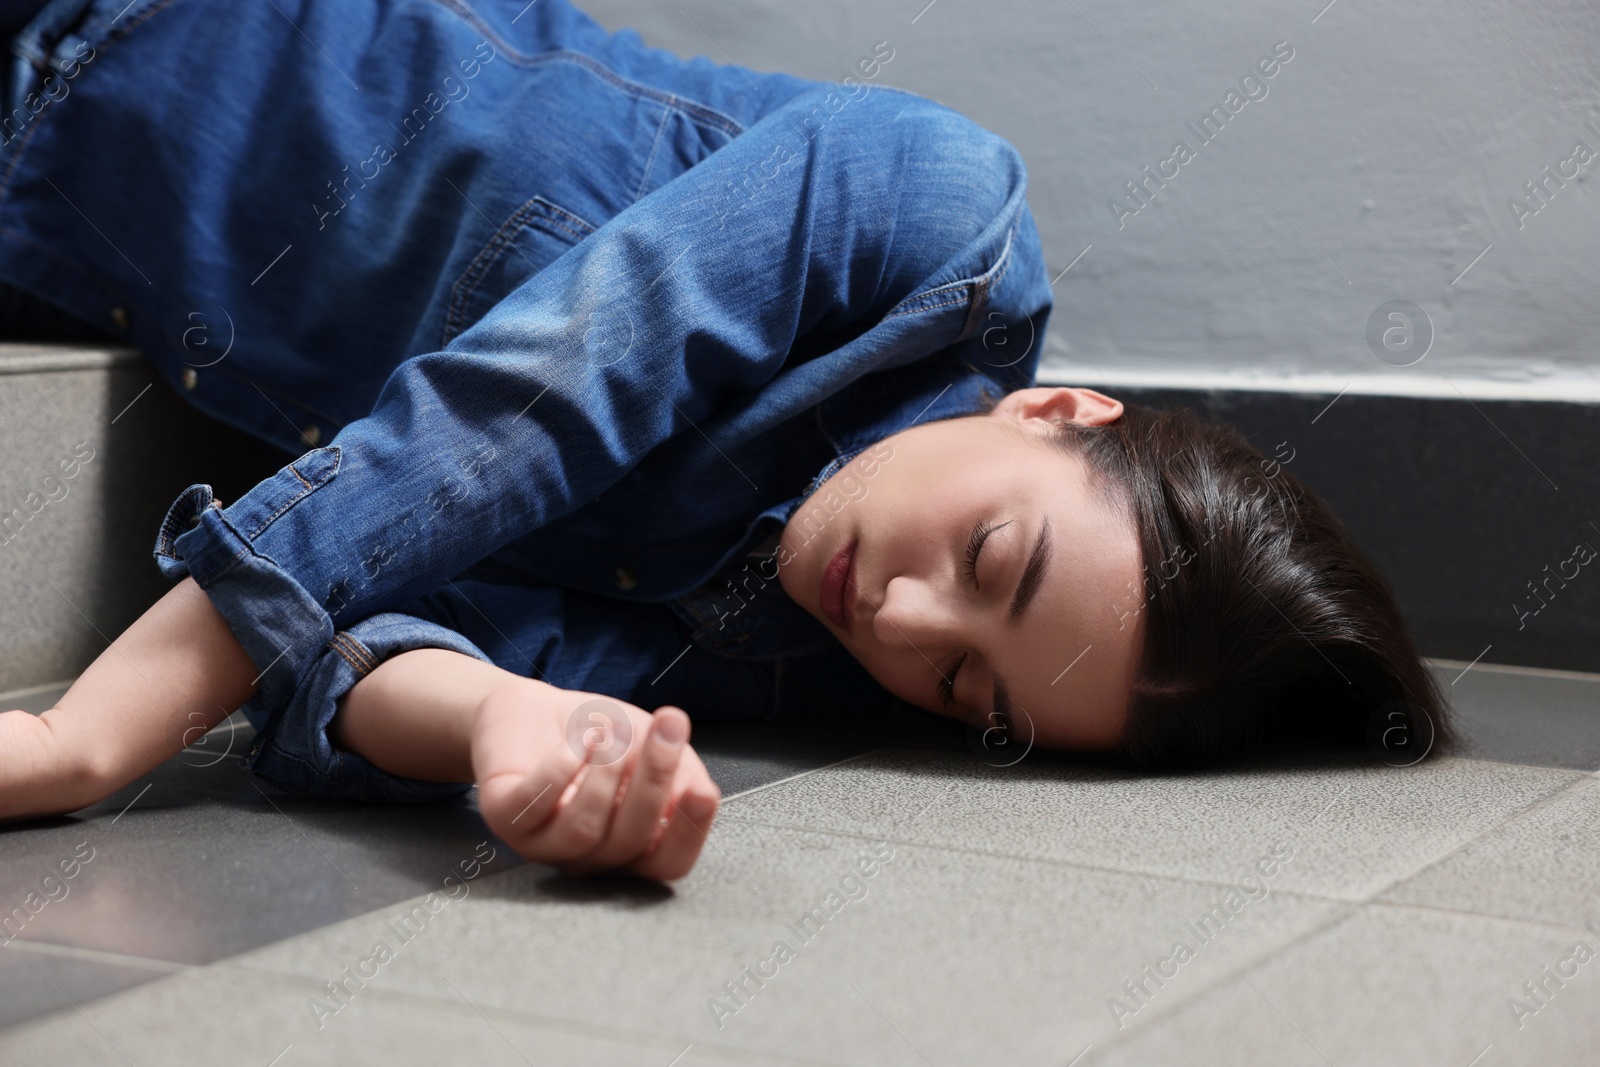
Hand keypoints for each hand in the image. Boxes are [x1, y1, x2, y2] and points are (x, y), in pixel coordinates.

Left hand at [471, 680, 720, 880]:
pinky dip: (562, 767)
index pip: (668, 862)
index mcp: (631, 847)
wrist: (536, 711)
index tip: (702, 790)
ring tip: (611, 733)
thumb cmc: (601, 737)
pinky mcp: (504, 819)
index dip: (689, 834)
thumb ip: (681, 775)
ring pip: (583, 830)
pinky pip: (535, 804)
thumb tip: (700, 795)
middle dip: (654, 780)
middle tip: (667, 727)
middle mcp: (590, 856)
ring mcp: (544, 844)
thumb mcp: (652, 749)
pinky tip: (579, 740)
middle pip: (630, 842)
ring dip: (605, 774)